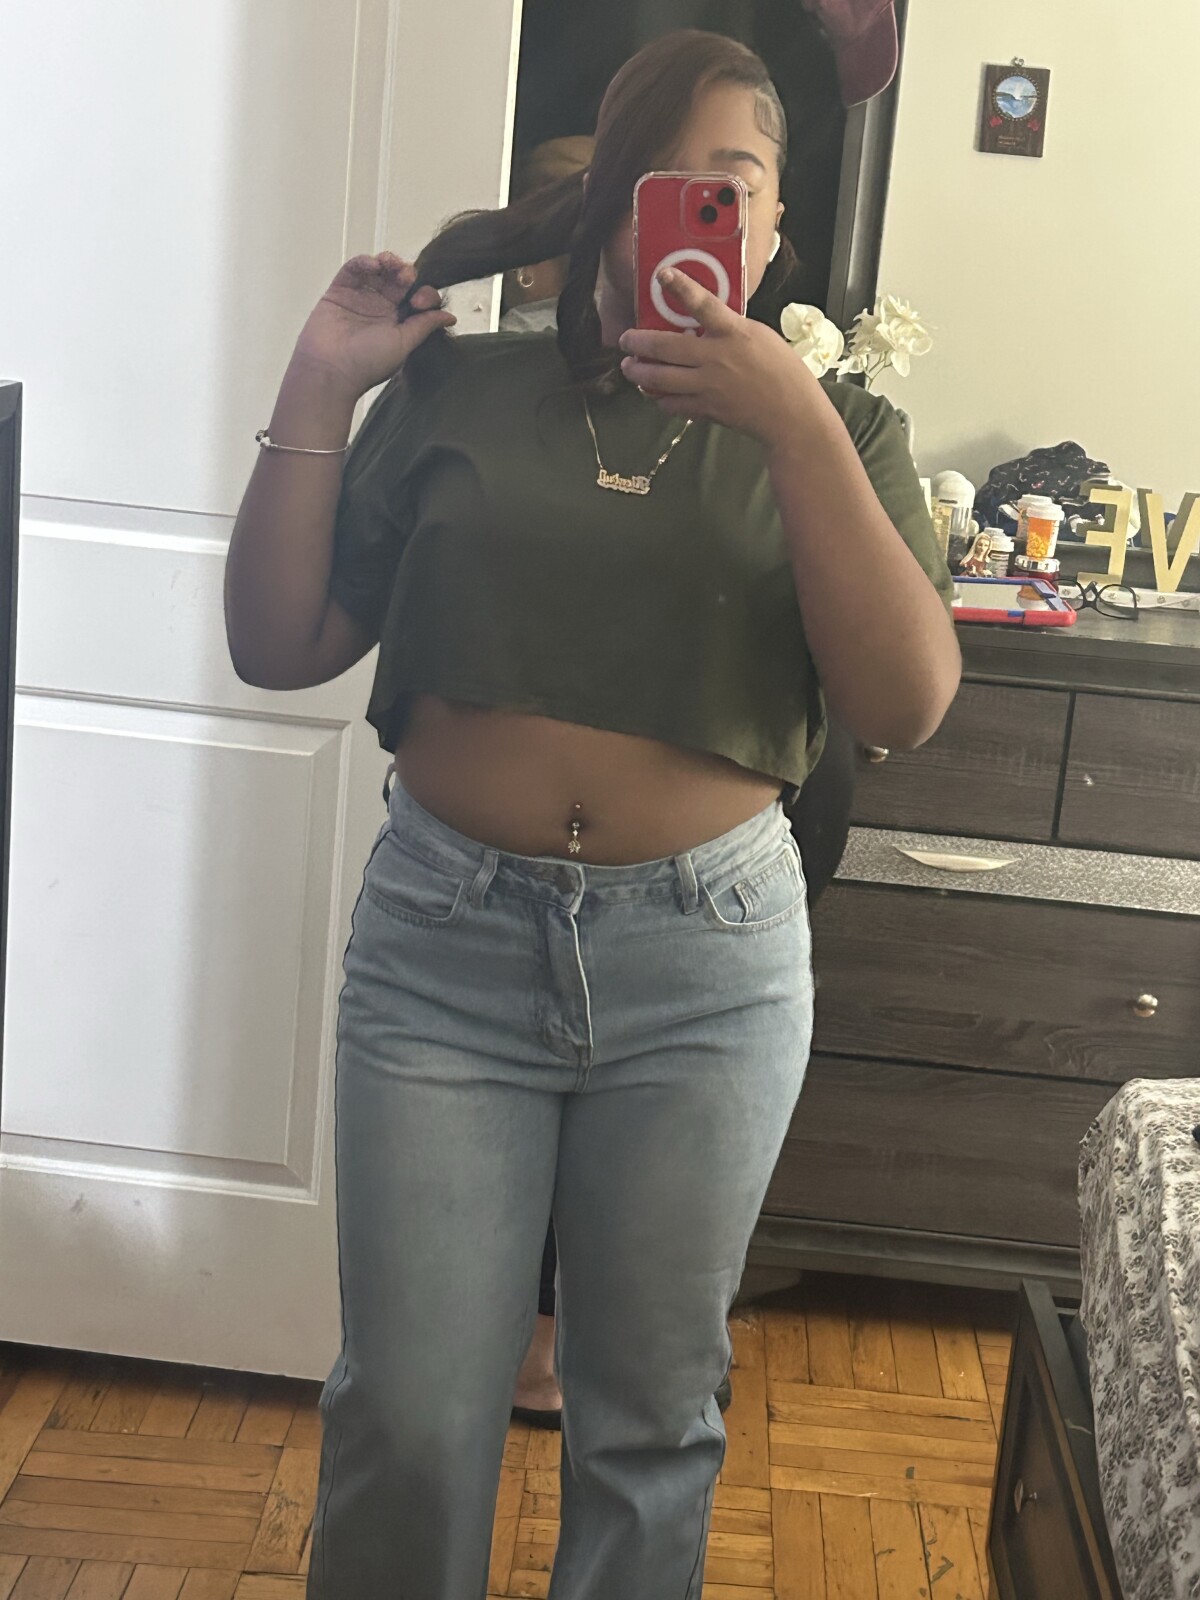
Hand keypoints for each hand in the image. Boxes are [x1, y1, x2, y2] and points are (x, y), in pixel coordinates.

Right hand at [292, 253, 455, 397]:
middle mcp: (380, 308)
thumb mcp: (404, 344)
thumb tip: (450, 316)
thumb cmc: (367, 363)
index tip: (418, 304)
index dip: (423, 294)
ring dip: (387, 262)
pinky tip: (373, 265)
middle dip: (406, 272)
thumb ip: (425, 326)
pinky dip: (364, 262)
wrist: (330, 370)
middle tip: (406, 277)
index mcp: (398, 322)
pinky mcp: (339, 291)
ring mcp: (359, 298)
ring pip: (378, 270)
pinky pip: (353, 269)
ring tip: (389, 265)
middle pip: (398, 279)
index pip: (417, 297)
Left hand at [618, 270, 822, 447]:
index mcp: (733, 333)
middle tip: (624, 340)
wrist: (791, 415)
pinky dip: (661, 398)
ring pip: (661, 378)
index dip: (680, 287)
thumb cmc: (783, 372)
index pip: (703, 304)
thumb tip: (703, 327)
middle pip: (665, 347)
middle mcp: (715, 358)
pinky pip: (673, 404)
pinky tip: (656, 394)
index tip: (661, 275)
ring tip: (629, 368)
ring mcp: (708, 386)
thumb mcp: (760, 337)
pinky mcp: (706, 410)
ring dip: (639, 373)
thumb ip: (729, 330)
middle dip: (638, 342)